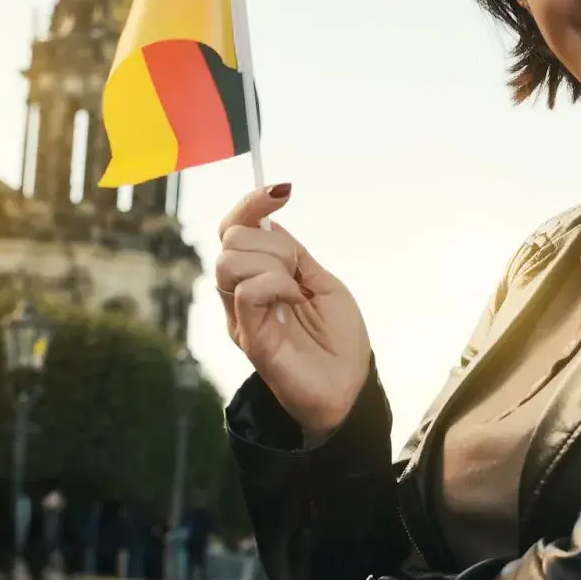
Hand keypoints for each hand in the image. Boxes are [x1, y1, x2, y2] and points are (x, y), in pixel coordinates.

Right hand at [216, 184, 370, 438]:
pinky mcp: (247, 335)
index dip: (251, 204)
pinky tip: (294, 302)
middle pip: (230, 238)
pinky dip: (275, 285)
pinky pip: (246, 291)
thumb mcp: (322, 282)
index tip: (282, 192)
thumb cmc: (340, 340)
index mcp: (260, 276)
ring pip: (230, 260)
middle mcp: (242, 293)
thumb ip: (293, 254)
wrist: (350, 388)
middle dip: (271, 242)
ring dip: (272, 264)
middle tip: (298, 271)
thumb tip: (269, 219)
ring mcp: (241, 314)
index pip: (236, 228)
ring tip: (296, 291)